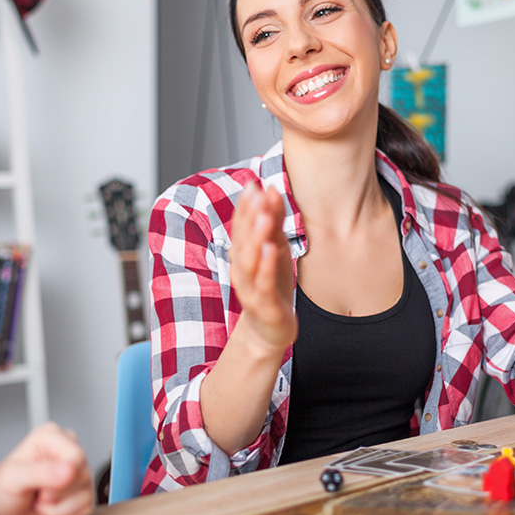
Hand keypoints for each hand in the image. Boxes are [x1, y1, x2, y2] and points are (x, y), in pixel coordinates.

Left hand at [0, 423, 94, 514]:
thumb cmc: (1, 488)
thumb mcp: (13, 478)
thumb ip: (40, 472)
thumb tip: (69, 469)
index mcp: (52, 436)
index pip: (75, 456)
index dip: (61, 479)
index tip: (39, 486)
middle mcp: (68, 449)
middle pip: (84, 475)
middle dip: (57, 495)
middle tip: (37, 493)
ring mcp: (78, 470)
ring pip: (87, 495)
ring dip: (59, 508)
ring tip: (40, 500)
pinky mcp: (82, 490)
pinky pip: (86, 508)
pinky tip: (50, 507)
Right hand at [229, 182, 296, 353]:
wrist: (269, 330)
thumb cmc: (271, 286)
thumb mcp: (274, 249)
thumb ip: (273, 221)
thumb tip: (271, 189)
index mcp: (242, 255)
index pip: (240, 227)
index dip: (245, 207)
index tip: (252, 184)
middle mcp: (241, 269)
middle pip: (242, 240)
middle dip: (249, 216)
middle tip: (257, 194)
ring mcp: (250, 287)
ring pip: (249, 261)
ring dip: (255, 237)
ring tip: (264, 216)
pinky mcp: (263, 304)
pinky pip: (263, 283)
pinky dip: (266, 266)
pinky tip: (271, 250)